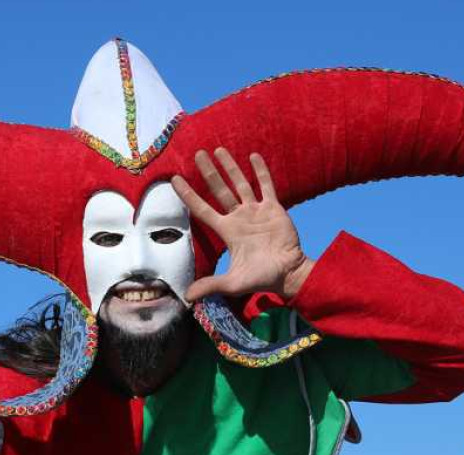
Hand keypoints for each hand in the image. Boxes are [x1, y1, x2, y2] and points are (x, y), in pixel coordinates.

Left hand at [171, 148, 314, 301]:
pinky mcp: (274, 208)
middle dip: (208, 172)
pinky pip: (266, 185)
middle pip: (219, 190)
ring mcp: (256, 211)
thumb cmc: (261, 278)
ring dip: (230, 166)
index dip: (188, 195)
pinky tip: (252, 155)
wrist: (288, 274)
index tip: (174, 179)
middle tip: (197, 154)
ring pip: (240, 183)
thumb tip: (186, 297)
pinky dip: (260, 171)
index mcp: (227, 231)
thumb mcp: (233, 283)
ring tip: (218, 149)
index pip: (202, 209)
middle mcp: (238, 217)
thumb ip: (211, 285)